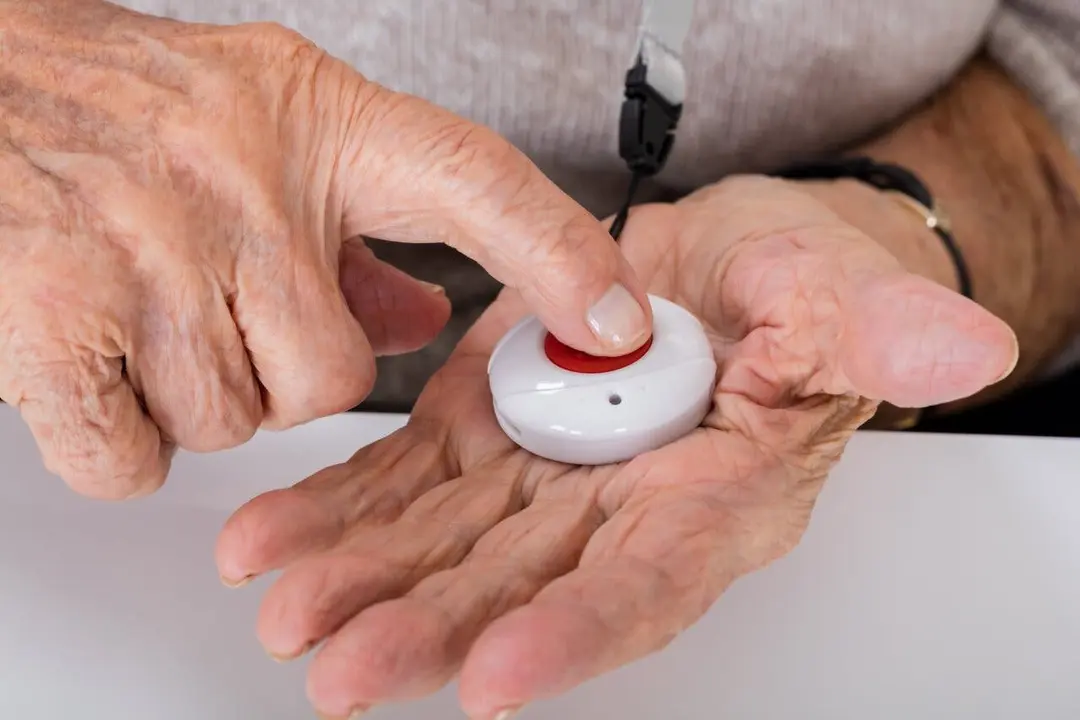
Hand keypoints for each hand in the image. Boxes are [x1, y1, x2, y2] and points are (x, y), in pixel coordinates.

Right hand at [0, 1, 650, 498]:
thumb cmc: (109, 104)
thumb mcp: (259, 126)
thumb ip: (358, 227)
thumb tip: (426, 318)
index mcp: (313, 122)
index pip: (474, 181)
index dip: (558, 254)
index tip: (618, 318)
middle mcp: (242, 179)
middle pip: (335, 377)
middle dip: (280, 375)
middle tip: (213, 308)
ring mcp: (151, 248)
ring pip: (238, 423)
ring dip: (192, 397)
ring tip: (136, 308)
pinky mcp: (58, 321)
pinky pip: (138, 457)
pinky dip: (116, 434)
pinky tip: (88, 355)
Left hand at [215, 177, 1016, 718]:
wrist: (706, 258)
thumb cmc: (782, 282)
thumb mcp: (837, 290)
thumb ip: (877, 328)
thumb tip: (964, 346)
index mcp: (711, 496)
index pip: (648, 585)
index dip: (578, 634)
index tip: (501, 678)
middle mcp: (615, 508)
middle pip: (519, 588)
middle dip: (430, 630)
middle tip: (342, 667)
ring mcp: (539, 474)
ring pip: (441, 545)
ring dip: (361, 579)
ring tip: (284, 608)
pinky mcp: (479, 429)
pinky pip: (401, 481)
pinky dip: (336, 511)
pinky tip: (271, 538)